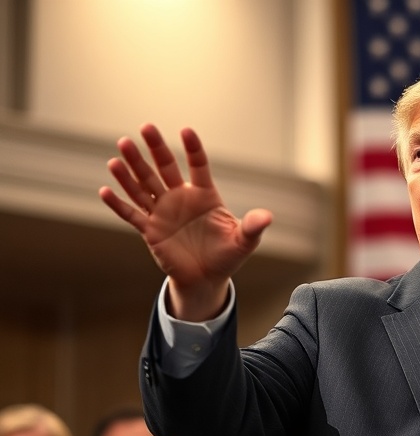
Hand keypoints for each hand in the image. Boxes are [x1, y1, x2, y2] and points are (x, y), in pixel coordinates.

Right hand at [99, 123, 271, 319]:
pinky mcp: (150, 230)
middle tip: (146, 127)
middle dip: (155, 149)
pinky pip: (132, 215)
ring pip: (144, 187)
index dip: (193, 149)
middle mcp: (181, 198)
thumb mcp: (244, 241)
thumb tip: (267, 217)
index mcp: (205, 195)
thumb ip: (253, 227)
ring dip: (131, 171)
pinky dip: (118, 204)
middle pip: (165, 168)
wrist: (208, 278)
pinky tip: (105, 190)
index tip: (186, 130)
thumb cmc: (227, 255)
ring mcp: (163, 213)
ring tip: (120, 150)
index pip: (198, 165)